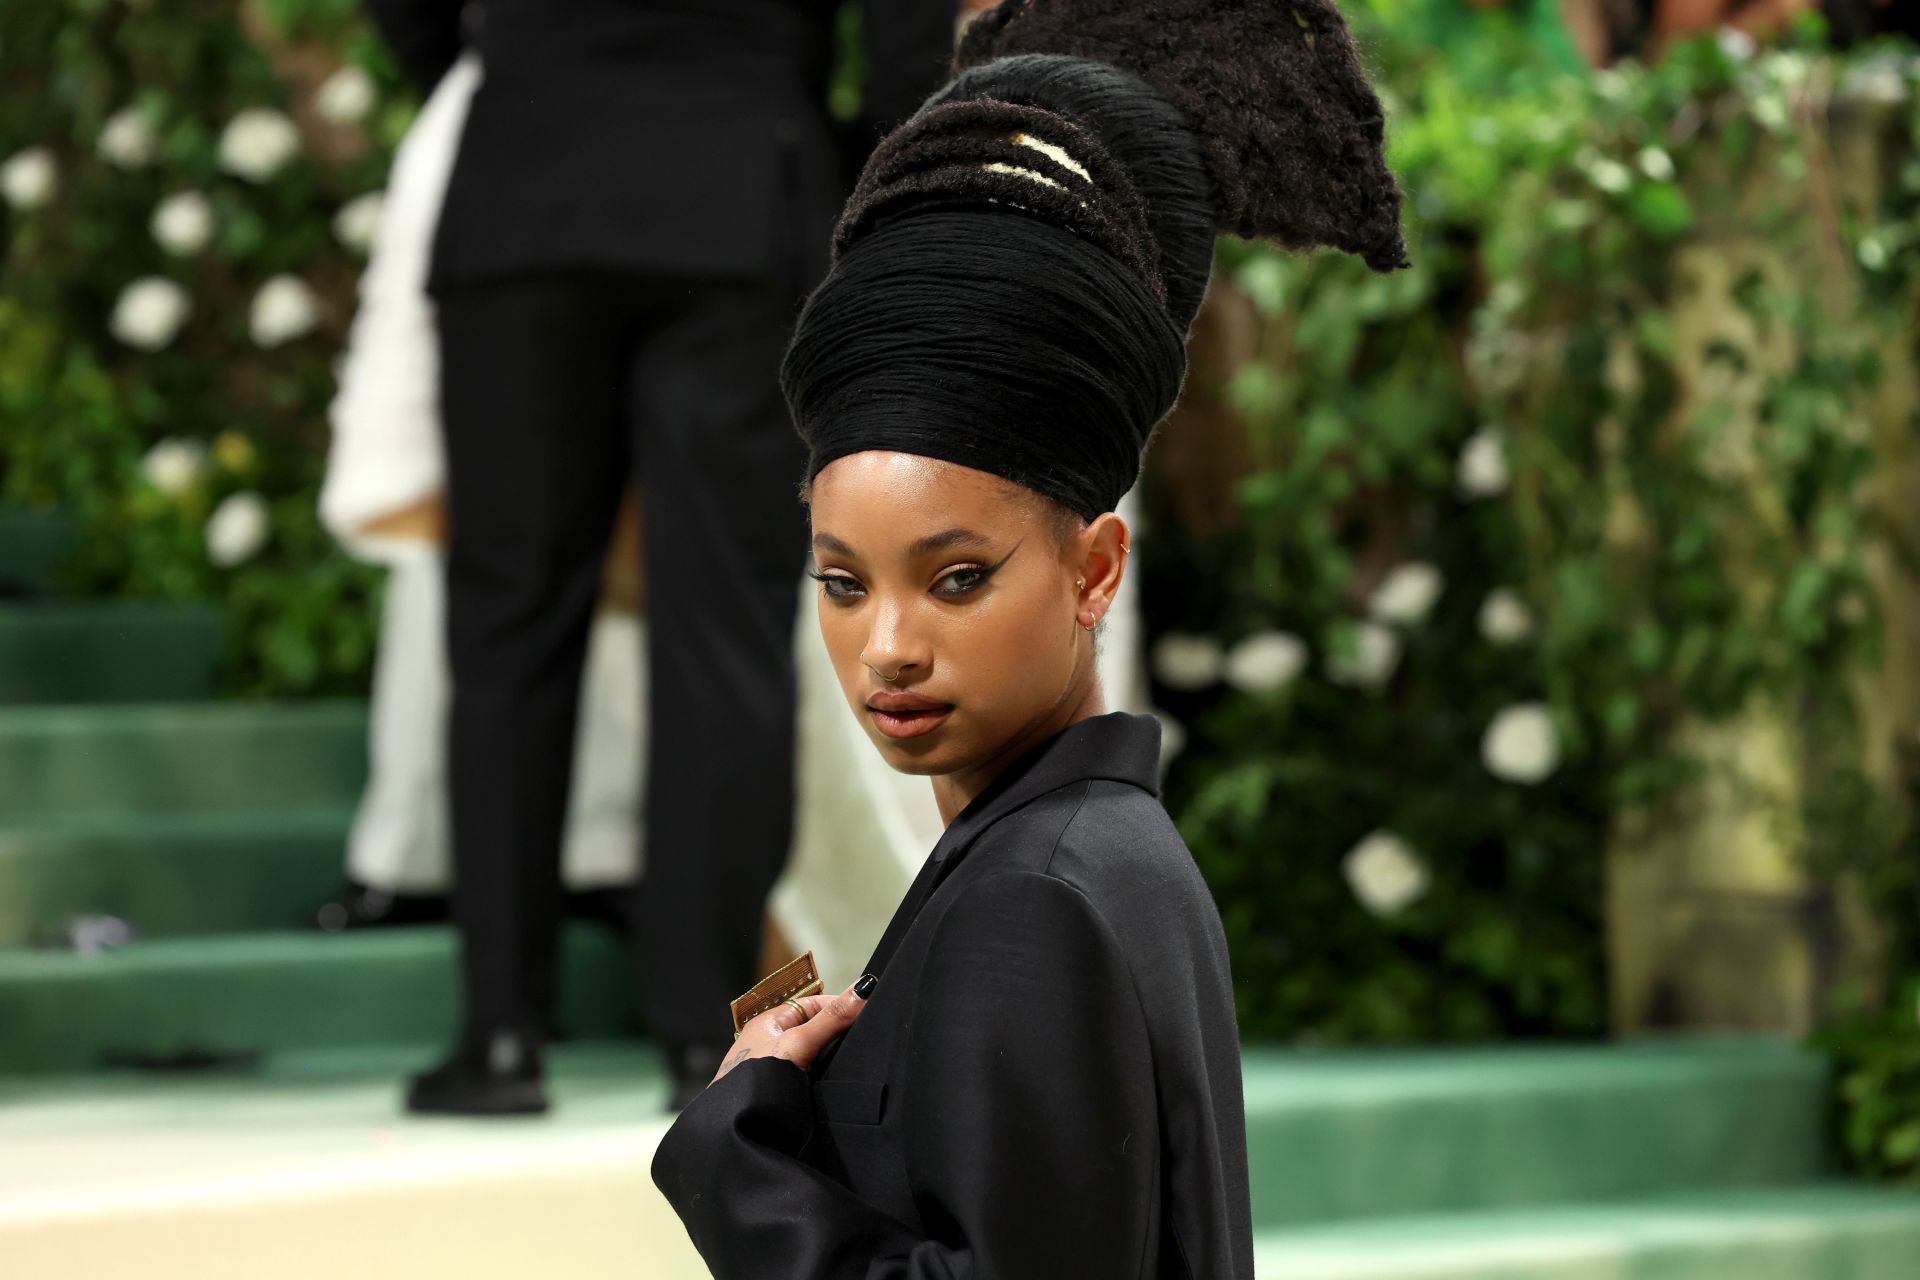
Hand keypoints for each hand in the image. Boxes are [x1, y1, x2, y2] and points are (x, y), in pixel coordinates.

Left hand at [712, 978, 870, 1083]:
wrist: (736, 1132)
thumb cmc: (753, 1085)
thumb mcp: (798, 1044)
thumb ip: (831, 1019)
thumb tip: (863, 989)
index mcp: (769, 1024)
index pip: (813, 1005)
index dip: (839, 1007)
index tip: (866, 1012)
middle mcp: (770, 1044)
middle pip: (814, 1029)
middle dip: (838, 1034)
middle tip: (865, 1039)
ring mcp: (775, 1070)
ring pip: (814, 1056)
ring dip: (832, 1059)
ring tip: (854, 1063)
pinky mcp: (780, 1094)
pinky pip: (810, 1078)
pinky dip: (825, 1079)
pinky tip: (837, 1085)